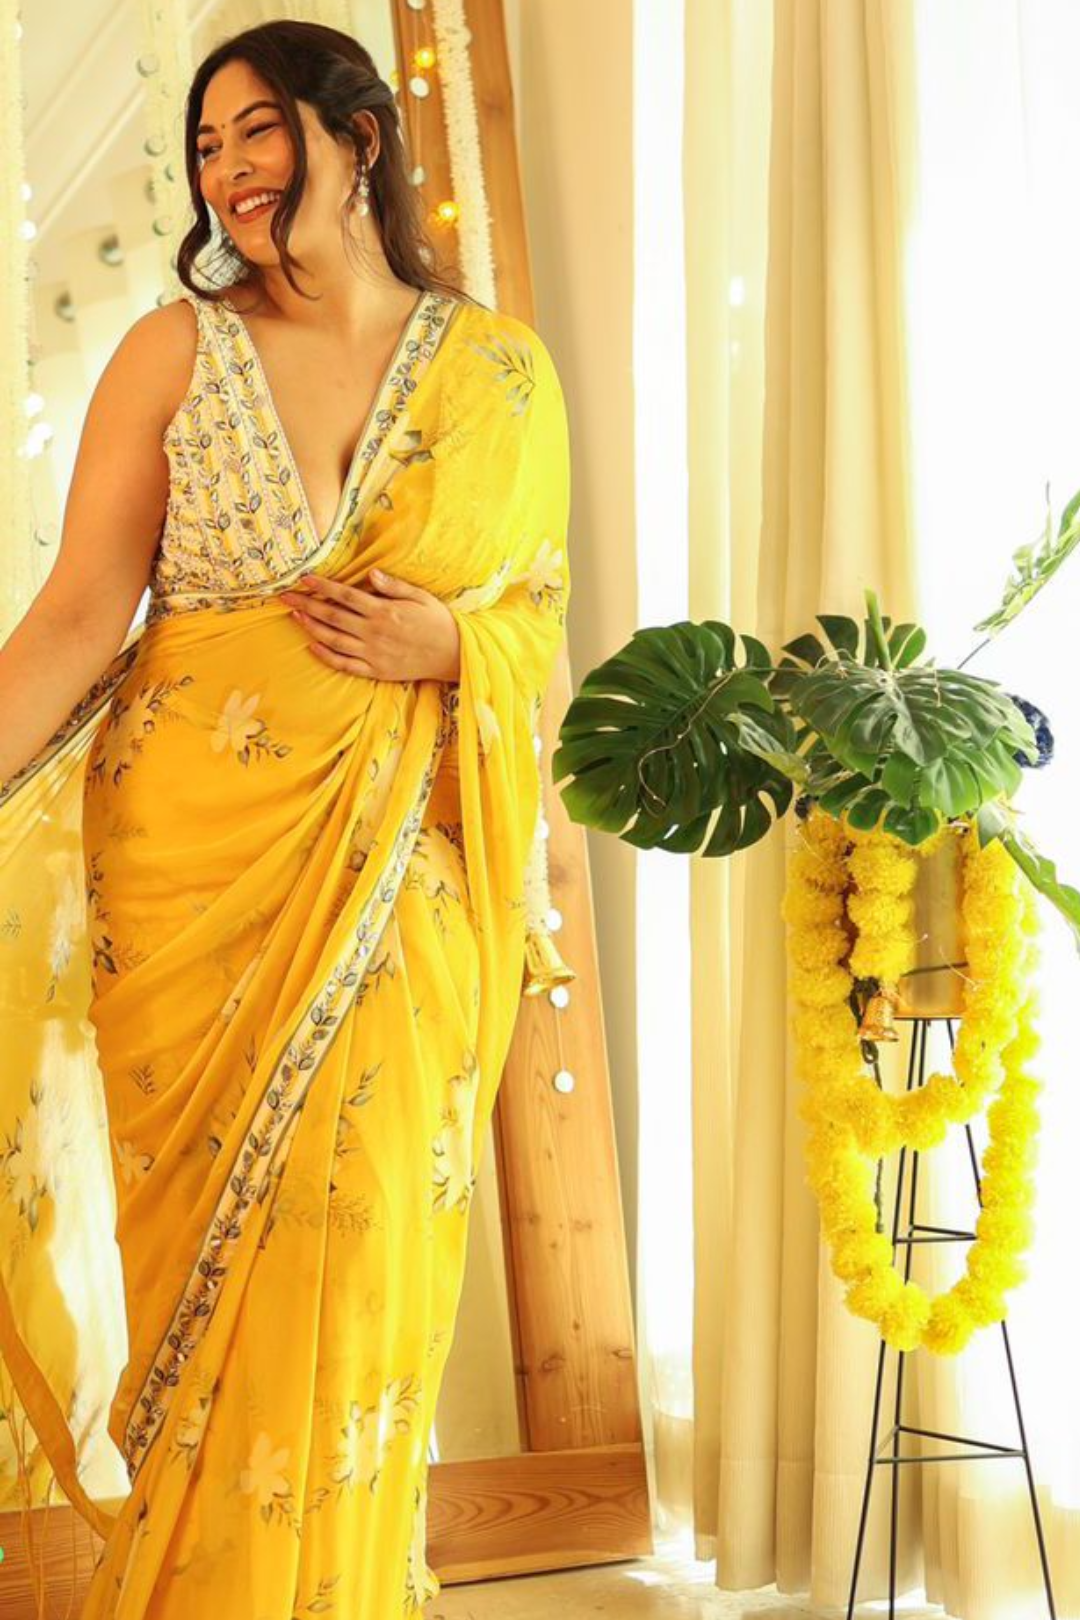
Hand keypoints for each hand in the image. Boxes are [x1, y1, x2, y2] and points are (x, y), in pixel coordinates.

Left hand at [279, 568, 460, 682]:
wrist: (454, 654)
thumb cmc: (438, 622)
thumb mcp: (421, 597)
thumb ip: (394, 586)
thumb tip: (371, 574)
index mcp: (384, 610)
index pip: (345, 595)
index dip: (322, 586)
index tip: (304, 578)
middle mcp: (374, 632)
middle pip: (332, 615)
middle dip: (306, 604)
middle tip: (285, 596)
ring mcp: (373, 653)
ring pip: (333, 639)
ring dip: (311, 627)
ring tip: (294, 616)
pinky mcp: (376, 670)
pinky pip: (345, 664)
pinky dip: (326, 655)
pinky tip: (312, 645)